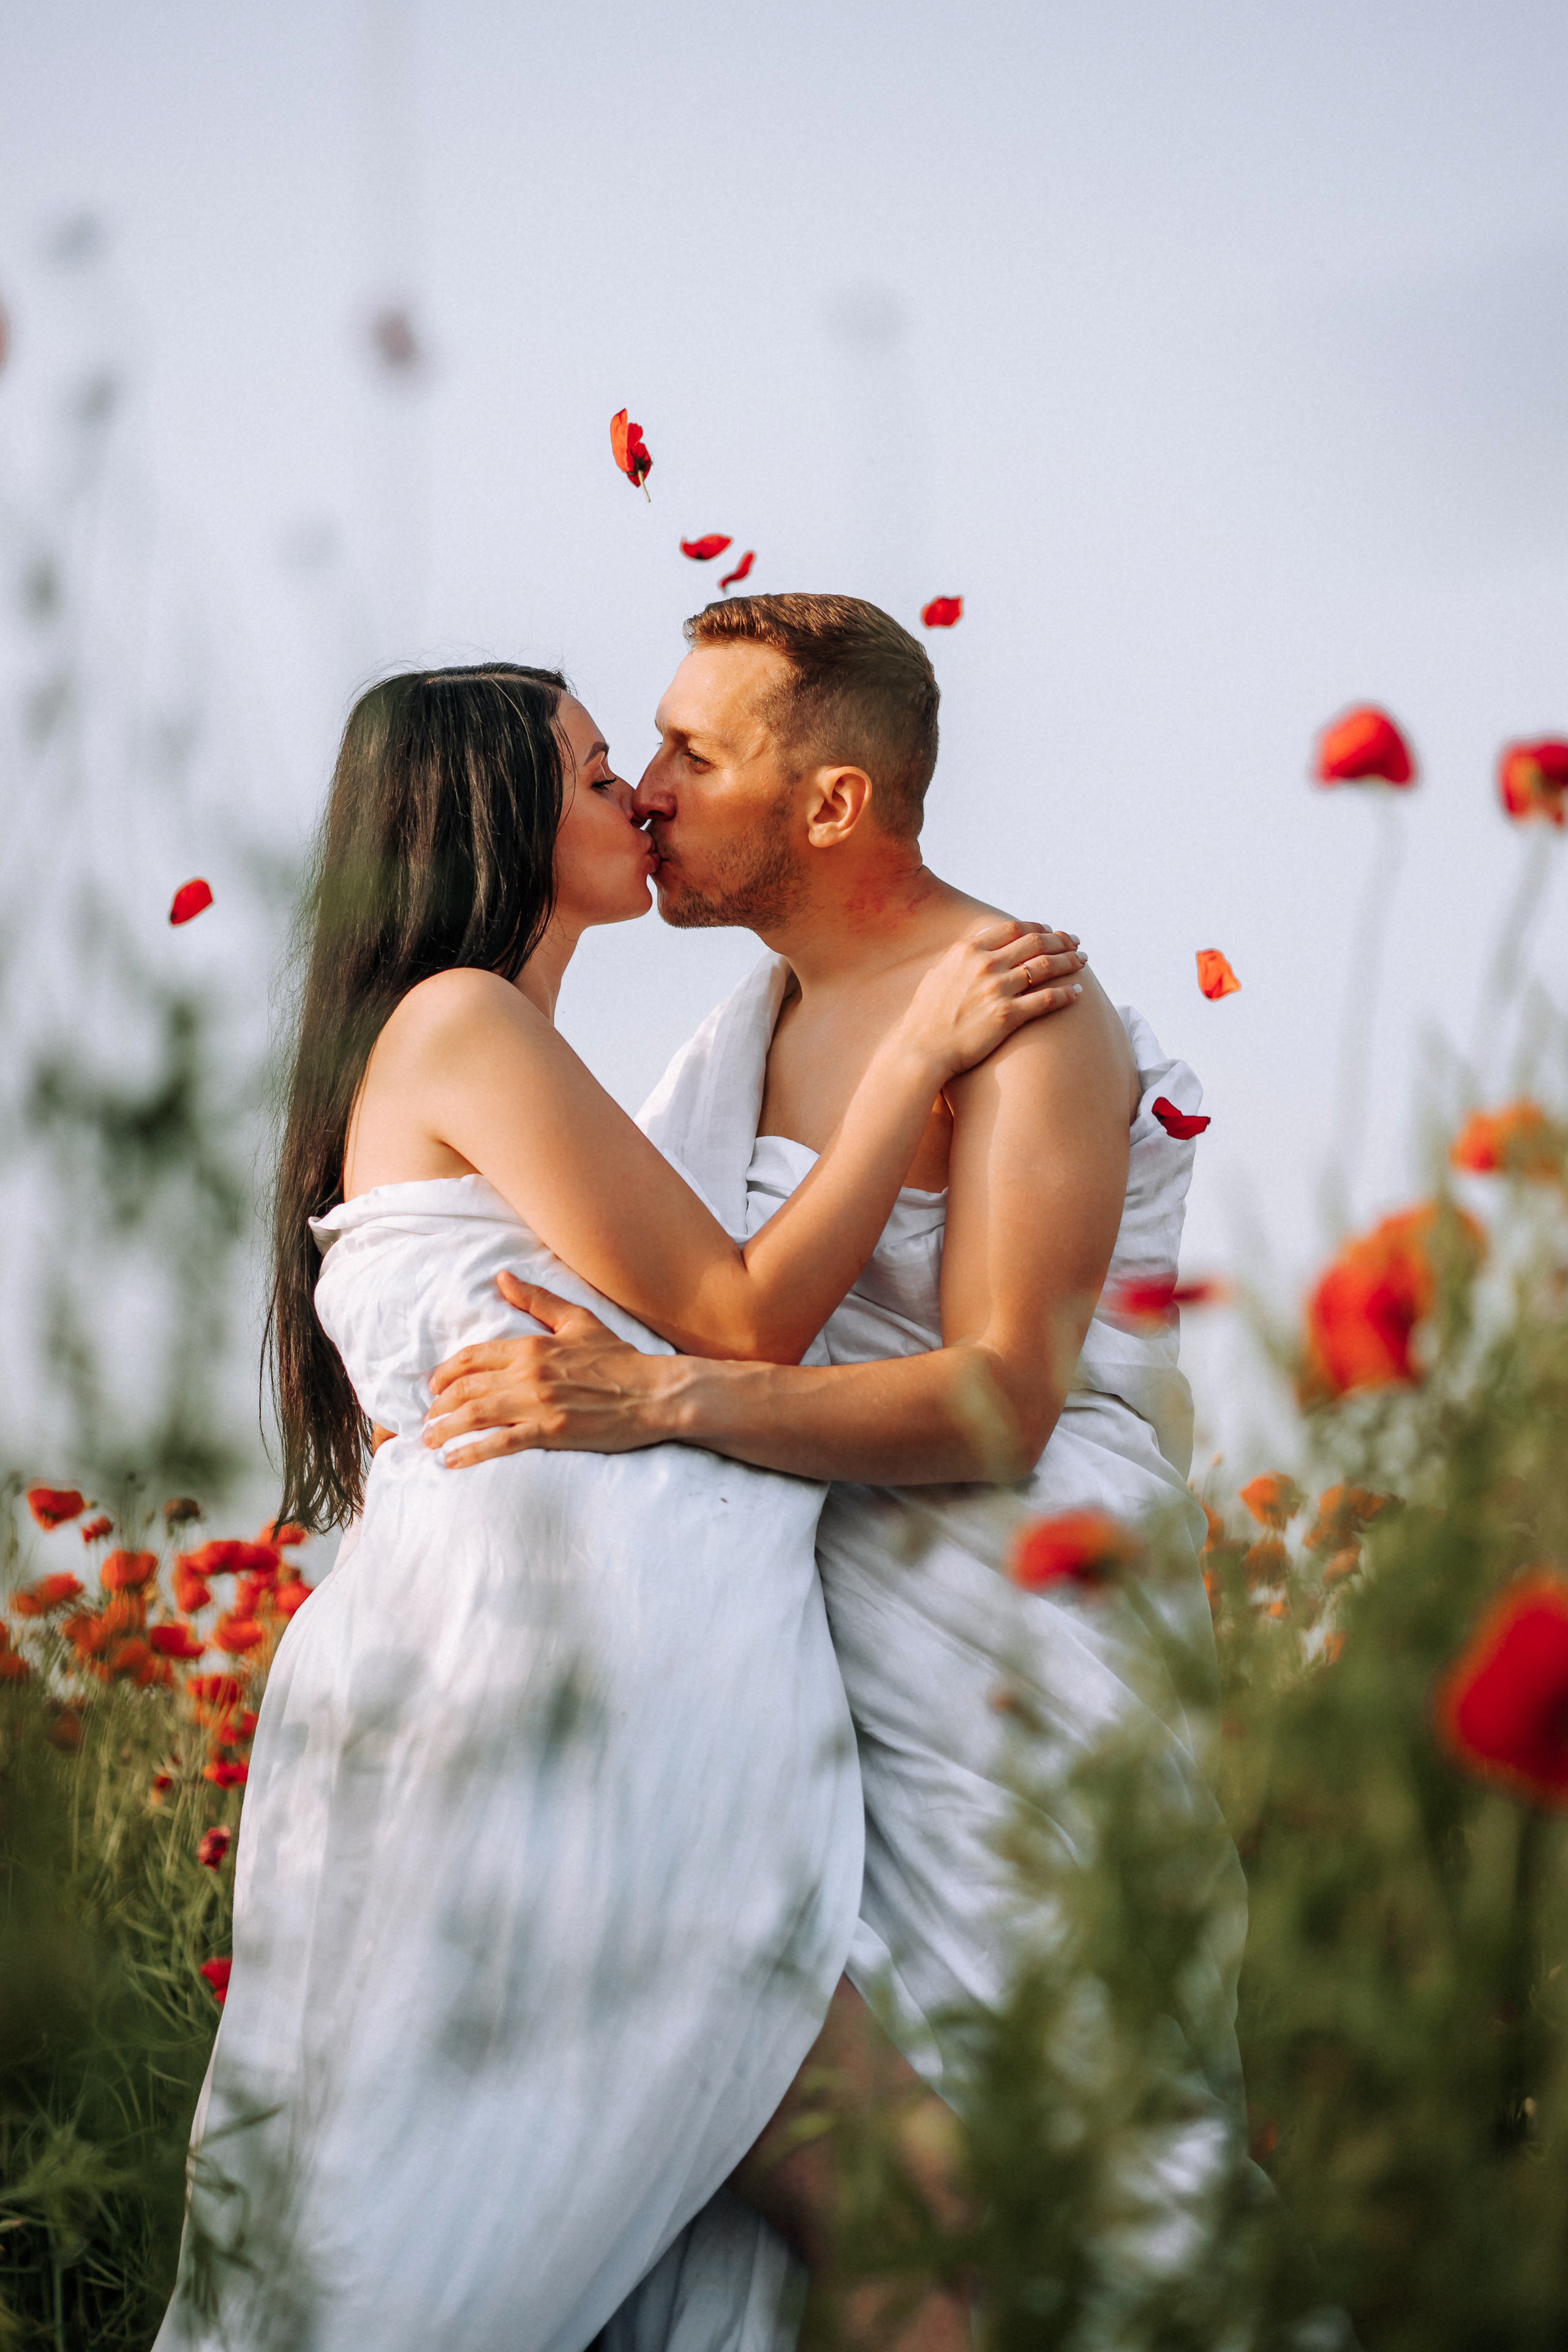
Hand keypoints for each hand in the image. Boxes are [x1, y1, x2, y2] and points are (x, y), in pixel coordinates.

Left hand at [423, 1276, 666, 1466]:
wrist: (655, 1393)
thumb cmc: (620, 1357)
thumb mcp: (578, 1320)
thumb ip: (538, 1300)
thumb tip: (502, 1277)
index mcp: (531, 1346)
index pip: (472, 1357)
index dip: (445, 1373)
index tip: (434, 1387)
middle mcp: (528, 1373)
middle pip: (466, 1387)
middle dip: (438, 1405)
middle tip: (428, 1419)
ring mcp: (538, 1404)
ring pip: (475, 1414)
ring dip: (445, 1429)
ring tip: (430, 1441)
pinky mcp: (550, 1432)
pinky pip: (500, 1443)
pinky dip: (472, 1452)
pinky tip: (453, 1461)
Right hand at [898, 920, 1084, 1084]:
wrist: (920, 1051)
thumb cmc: (926, 1017)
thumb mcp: (939, 975)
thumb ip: (962, 958)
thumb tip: (980, 947)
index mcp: (968, 951)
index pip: (1013, 928)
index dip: (1037, 927)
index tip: (1051, 931)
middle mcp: (984, 965)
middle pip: (1035, 943)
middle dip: (1060, 940)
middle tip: (1076, 943)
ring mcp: (996, 990)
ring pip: (1045, 967)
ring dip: (1069, 961)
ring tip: (1082, 961)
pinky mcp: (1006, 1016)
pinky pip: (1046, 999)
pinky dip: (1066, 994)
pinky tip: (1078, 993)